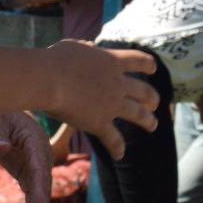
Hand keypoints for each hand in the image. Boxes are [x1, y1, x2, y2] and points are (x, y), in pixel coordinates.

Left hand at [0, 112, 52, 202]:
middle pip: (43, 186)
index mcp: (37, 142)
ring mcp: (38, 167)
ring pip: (40, 195)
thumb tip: (1, 149)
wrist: (0, 115)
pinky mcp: (30, 175)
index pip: (41, 168)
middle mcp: (43, 157)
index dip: (40, 188)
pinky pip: (33, 196)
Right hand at [38, 40, 159, 160]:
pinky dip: (118, 148)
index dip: (148, 64)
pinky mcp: (99, 123)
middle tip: (154, 104)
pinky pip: (114, 139)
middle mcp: (117, 83)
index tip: (153, 68)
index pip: (138, 60)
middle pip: (144, 91)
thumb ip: (87, 48)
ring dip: (148, 121)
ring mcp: (111, 104)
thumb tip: (91, 47)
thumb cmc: (55, 60)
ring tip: (153, 125)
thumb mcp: (75, 46)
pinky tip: (119, 155)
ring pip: (138, 114)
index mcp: (112, 61)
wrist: (48, 79)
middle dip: (152, 98)